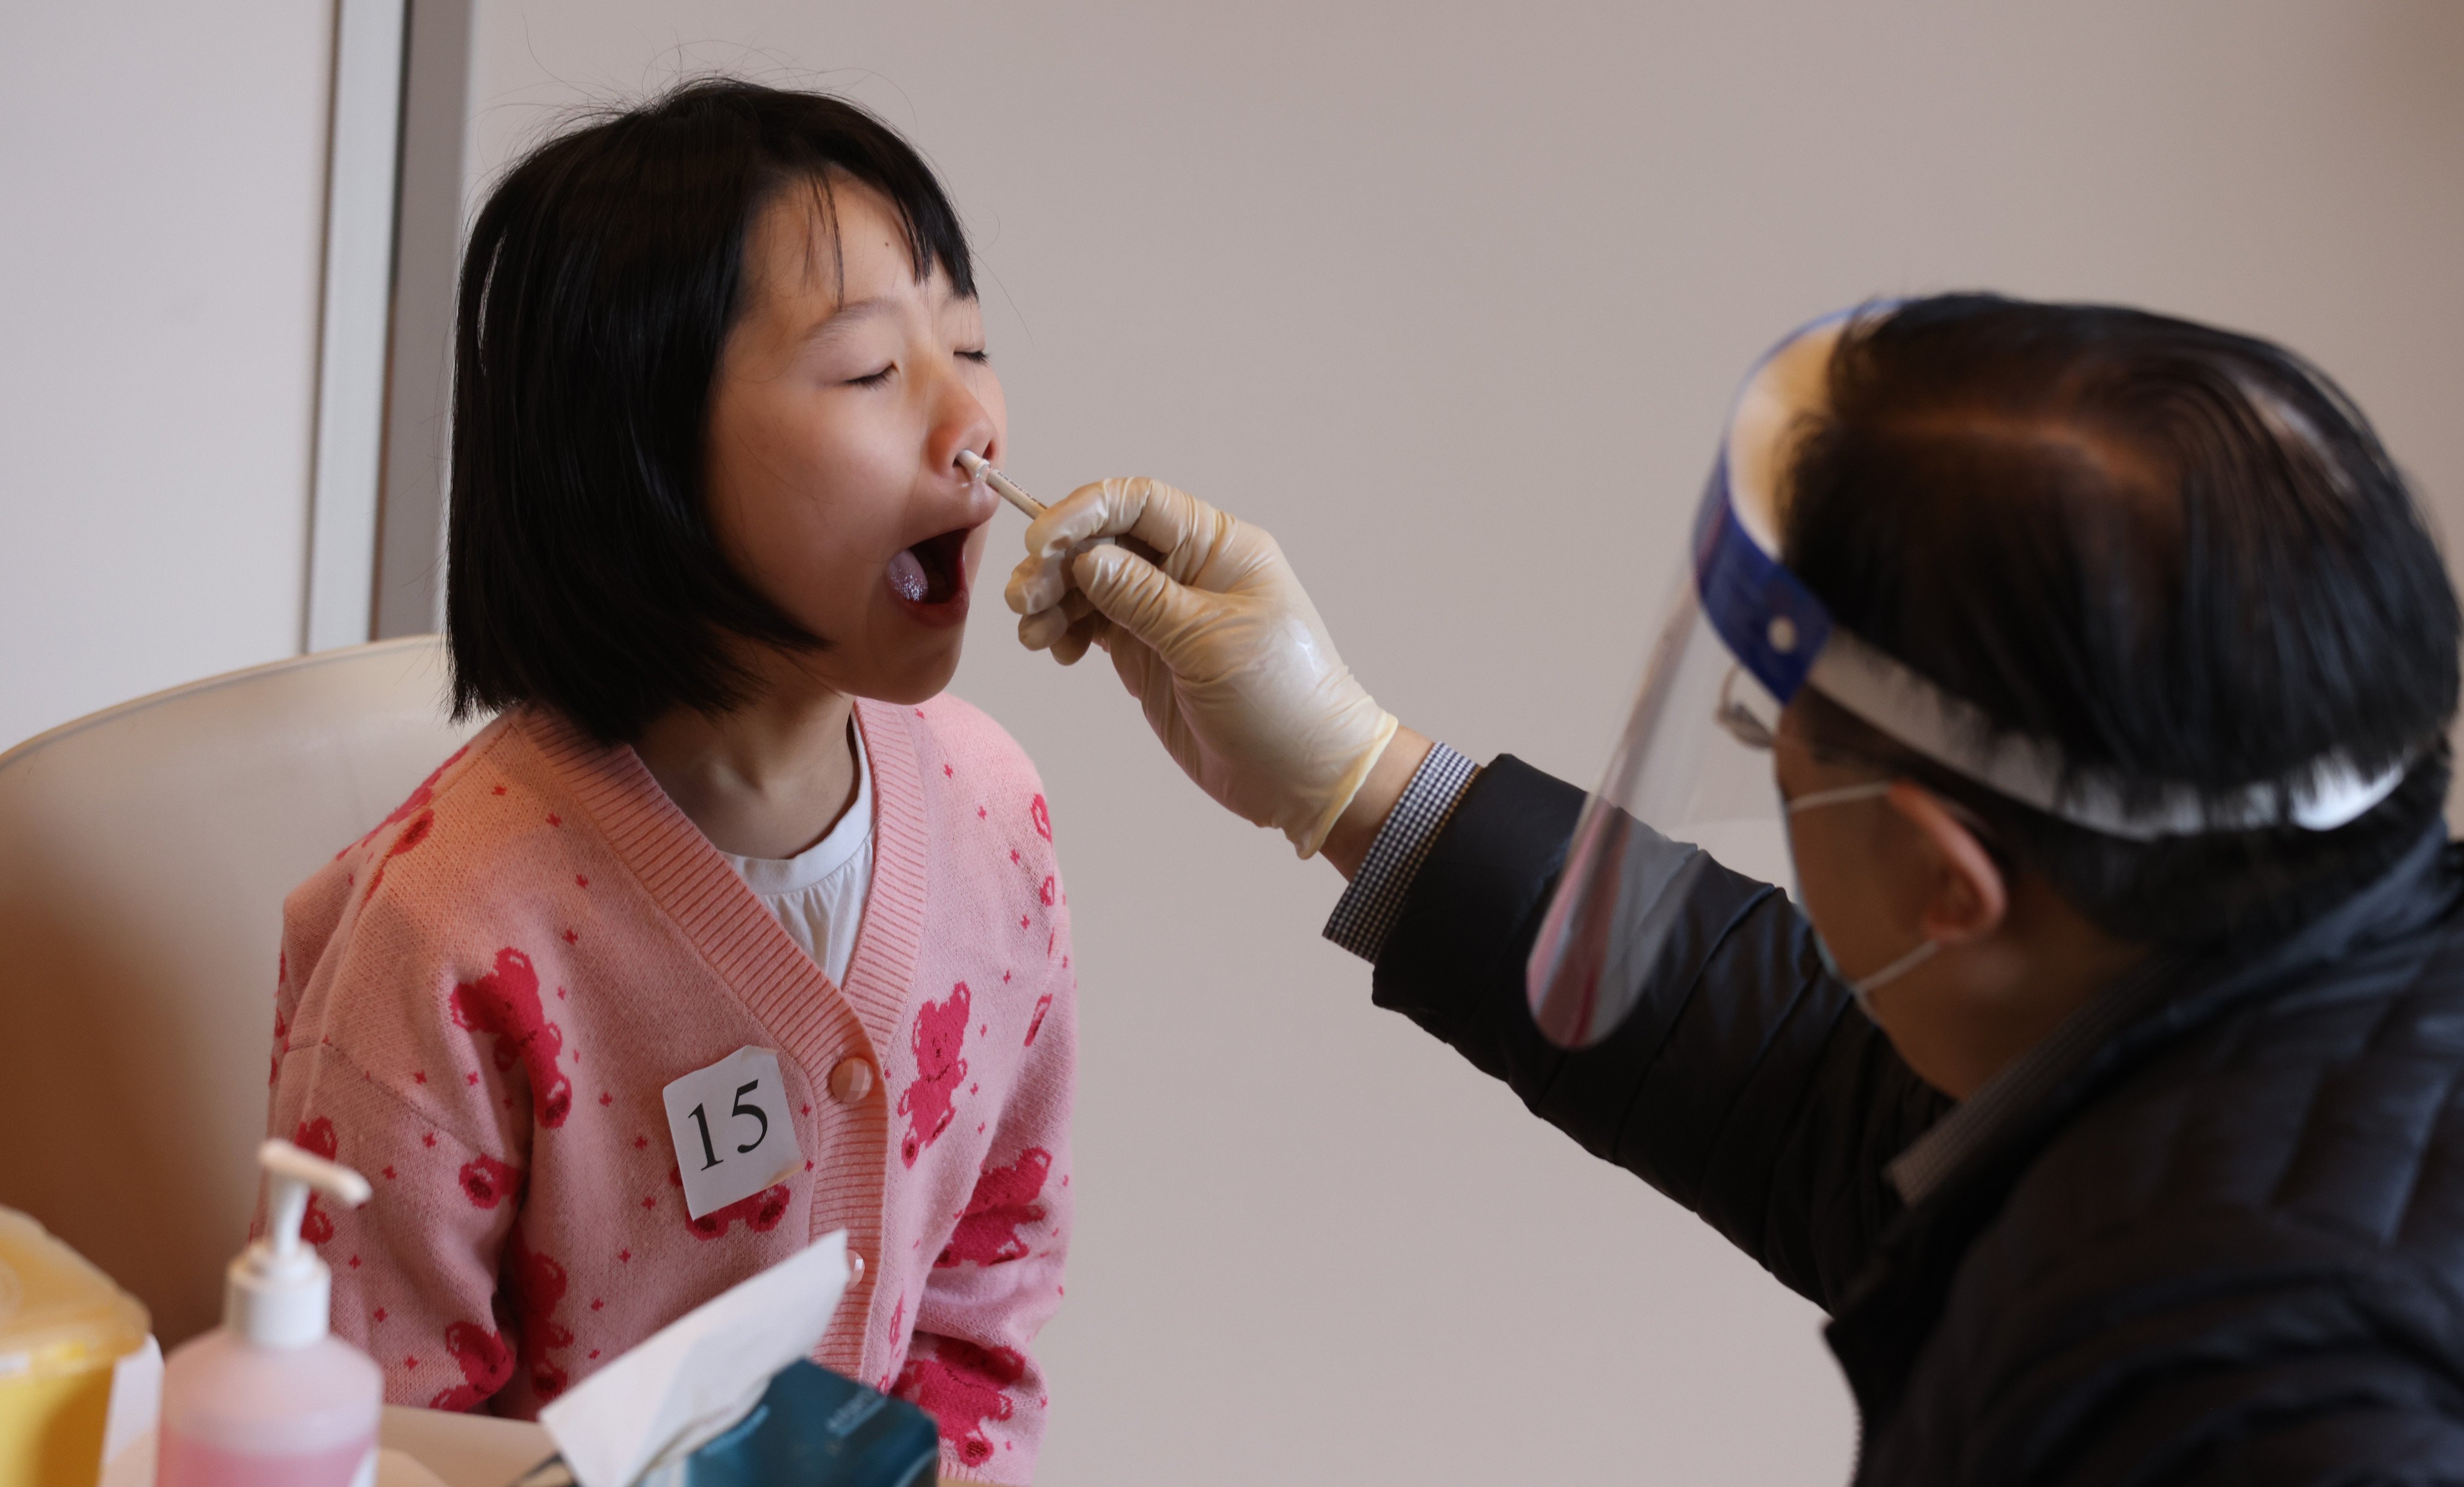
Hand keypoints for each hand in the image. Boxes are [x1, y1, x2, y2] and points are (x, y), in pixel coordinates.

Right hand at [1005, 478, 1399, 857]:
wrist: (1304, 775)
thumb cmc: (1283, 699)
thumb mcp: (1210, 641)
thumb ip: (1142, 598)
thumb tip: (1086, 558)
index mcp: (1218, 547)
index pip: (1139, 503)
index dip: (1084, 512)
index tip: (1041, 541)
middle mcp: (1188, 570)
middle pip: (1104, 541)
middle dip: (1056, 562)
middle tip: (1024, 598)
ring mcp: (1164, 613)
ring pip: (1089, 584)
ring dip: (1052, 600)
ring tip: (1033, 634)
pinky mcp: (1147, 653)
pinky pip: (1092, 625)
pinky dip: (1065, 631)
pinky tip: (1058, 651)